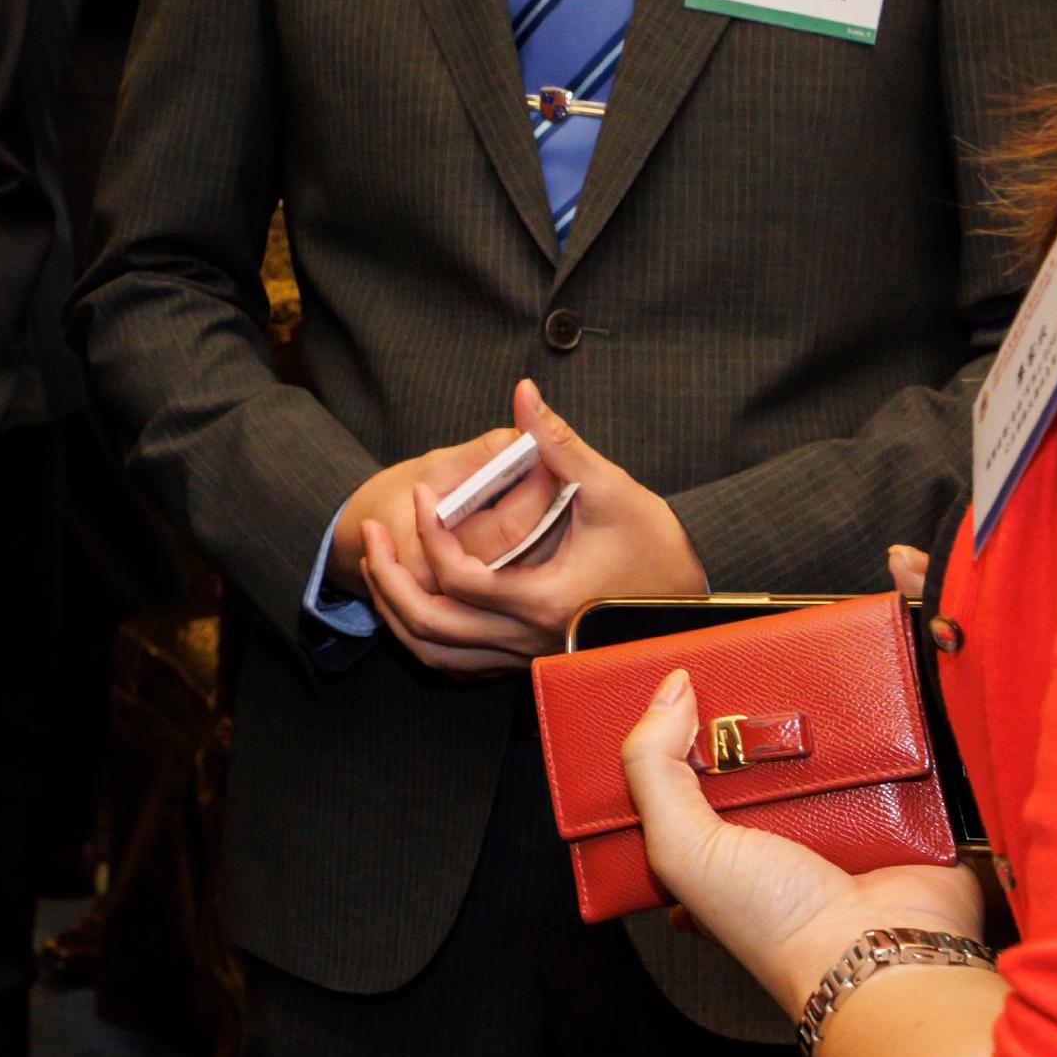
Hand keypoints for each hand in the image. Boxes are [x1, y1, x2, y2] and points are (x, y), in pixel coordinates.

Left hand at [348, 380, 709, 673]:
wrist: (690, 602)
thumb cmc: (657, 547)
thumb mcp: (610, 488)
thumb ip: (558, 442)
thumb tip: (524, 392)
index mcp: (543, 601)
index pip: (457, 576)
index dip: (429, 532)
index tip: (424, 491)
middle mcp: (528, 640)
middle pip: (429, 627)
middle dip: (387, 579)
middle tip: (366, 536)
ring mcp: (525, 657)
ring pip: (437, 655)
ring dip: (397, 613)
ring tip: (376, 568)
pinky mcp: (527, 660)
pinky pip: (459, 664)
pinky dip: (426, 636)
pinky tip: (415, 597)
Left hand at [622, 670, 980, 1013]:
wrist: (878, 950)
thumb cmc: (775, 922)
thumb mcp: (682, 847)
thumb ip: (653, 770)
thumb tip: (668, 691)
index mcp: (709, 853)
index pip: (677, 784)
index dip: (669, 739)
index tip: (669, 687)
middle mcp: (763, 839)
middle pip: (741, 756)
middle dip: (737, 715)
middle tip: (732, 670)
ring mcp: (825, 824)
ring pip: (804, 747)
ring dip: (800, 717)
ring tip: (788, 677)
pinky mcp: (881, 808)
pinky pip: (867, 751)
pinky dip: (861, 728)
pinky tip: (847, 699)